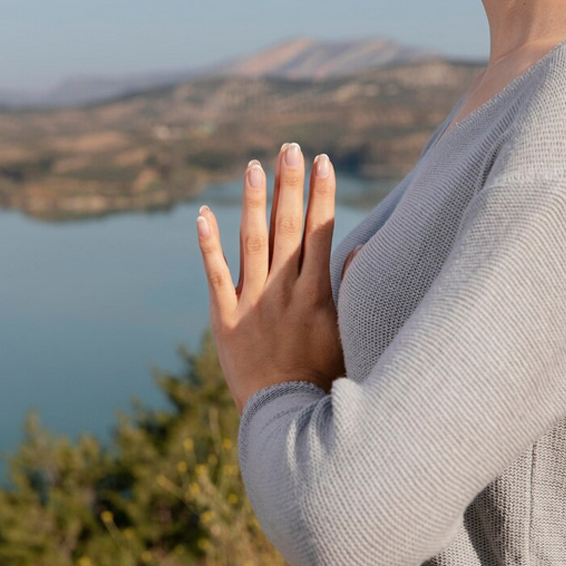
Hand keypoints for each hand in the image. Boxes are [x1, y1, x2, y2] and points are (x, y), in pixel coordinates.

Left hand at [195, 142, 345, 414]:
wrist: (283, 418)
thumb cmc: (322, 380)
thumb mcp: (348, 337)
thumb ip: (350, 291)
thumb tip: (362, 248)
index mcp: (316, 296)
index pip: (321, 233)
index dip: (322, 195)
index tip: (323, 161)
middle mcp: (283, 293)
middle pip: (288, 229)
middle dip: (290, 185)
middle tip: (289, 147)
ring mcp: (252, 304)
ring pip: (252, 243)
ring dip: (253, 202)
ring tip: (253, 165)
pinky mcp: (224, 319)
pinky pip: (215, 276)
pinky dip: (208, 245)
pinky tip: (202, 215)